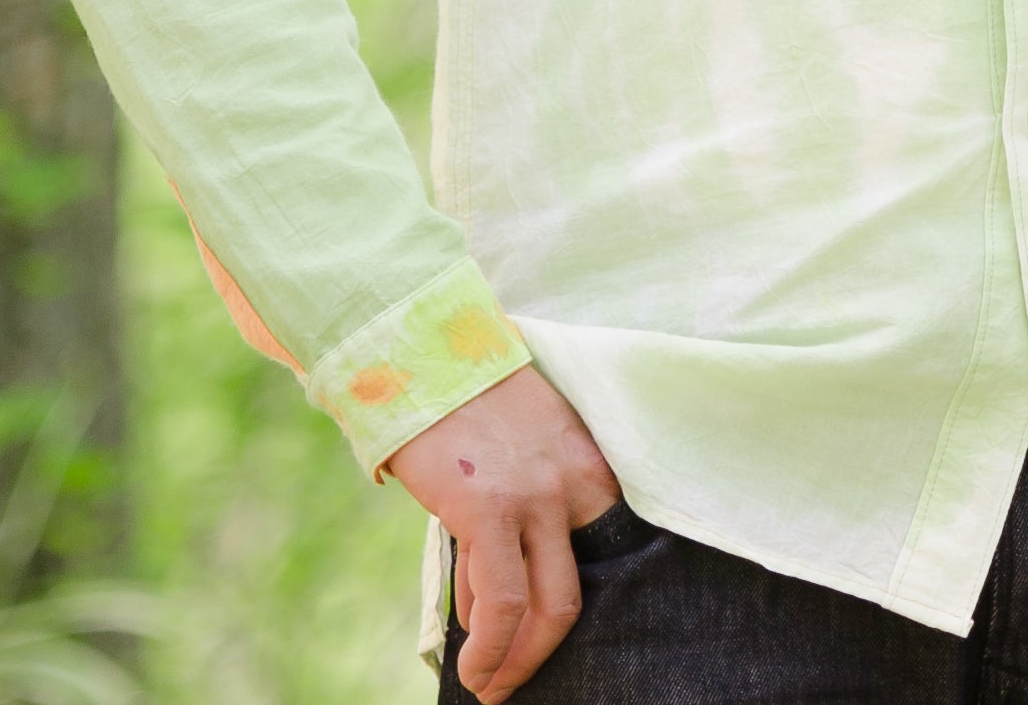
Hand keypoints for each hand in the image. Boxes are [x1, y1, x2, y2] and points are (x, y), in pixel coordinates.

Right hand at [390, 365, 622, 703]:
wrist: (420, 354)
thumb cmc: (461, 409)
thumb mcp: (512, 459)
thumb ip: (513, 524)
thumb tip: (489, 602)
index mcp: (592, 467)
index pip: (607, 557)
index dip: (578, 611)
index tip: (546, 643)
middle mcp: (579, 484)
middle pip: (579, 593)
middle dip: (547, 650)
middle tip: (516, 681)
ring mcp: (539, 497)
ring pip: (548, 607)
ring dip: (515, 660)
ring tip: (488, 687)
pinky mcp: (490, 507)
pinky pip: (501, 598)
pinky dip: (489, 645)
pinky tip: (472, 668)